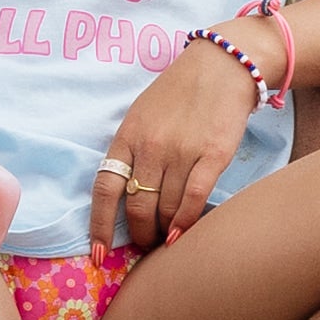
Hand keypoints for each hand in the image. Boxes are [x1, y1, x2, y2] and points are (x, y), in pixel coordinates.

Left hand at [90, 44, 260, 248]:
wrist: (220, 66)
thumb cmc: (177, 94)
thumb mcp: (141, 116)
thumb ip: (132, 152)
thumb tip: (125, 196)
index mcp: (127, 136)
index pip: (105, 189)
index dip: (100, 226)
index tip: (99, 253)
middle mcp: (150, 146)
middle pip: (137, 206)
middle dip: (140, 233)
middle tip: (146, 244)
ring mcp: (182, 151)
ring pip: (166, 208)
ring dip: (164, 231)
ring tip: (167, 239)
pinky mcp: (213, 155)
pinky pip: (194, 198)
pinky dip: (187, 222)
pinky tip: (183, 234)